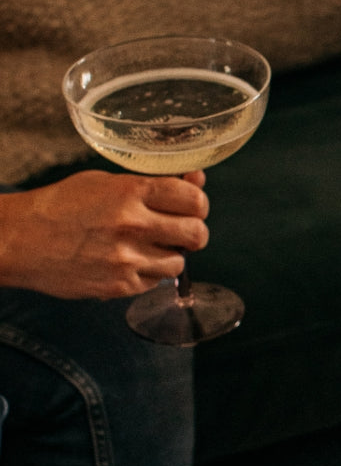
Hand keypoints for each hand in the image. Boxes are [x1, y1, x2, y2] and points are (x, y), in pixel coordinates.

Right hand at [0, 170, 209, 299]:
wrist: (18, 240)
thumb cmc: (62, 206)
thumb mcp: (105, 182)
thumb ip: (153, 185)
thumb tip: (197, 180)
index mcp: (130, 192)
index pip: (194, 199)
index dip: (197, 204)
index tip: (190, 207)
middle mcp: (132, 225)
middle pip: (197, 234)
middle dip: (193, 233)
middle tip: (180, 231)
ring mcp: (126, 259)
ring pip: (180, 262)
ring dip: (170, 255)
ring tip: (145, 247)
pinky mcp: (119, 286)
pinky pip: (155, 281)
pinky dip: (148, 273)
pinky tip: (126, 262)